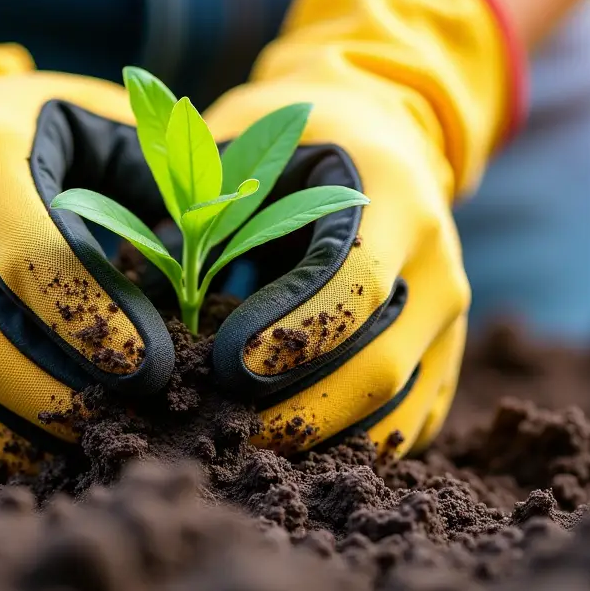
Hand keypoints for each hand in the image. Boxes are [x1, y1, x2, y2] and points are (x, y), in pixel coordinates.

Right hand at [0, 0, 173, 476]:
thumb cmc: (44, 137)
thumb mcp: (105, 123)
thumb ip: (169, 172)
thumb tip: (245, 241)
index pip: (34, 261)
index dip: (98, 326)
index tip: (160, 368)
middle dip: (68, 401)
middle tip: (138, 424)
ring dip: (24, 443)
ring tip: (94, 450)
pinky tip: (31, 459)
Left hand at [203, 0, 524, 456]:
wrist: (380, 137)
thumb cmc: (289, 142)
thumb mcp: (243, 145)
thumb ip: (200, 208)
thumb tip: (139, 297)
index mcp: (395, 196)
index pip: (354, 286)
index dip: (290, 336)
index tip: (222, 366)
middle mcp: (439, 262)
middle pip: (380, 364)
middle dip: (295, 411)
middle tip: (217, 431)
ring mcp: (450, 319)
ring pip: (399, 413)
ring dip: (319, 444)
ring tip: (241, 452)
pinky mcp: (446, 362)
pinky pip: (409, 428)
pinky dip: (349, 452)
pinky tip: (286, 451)